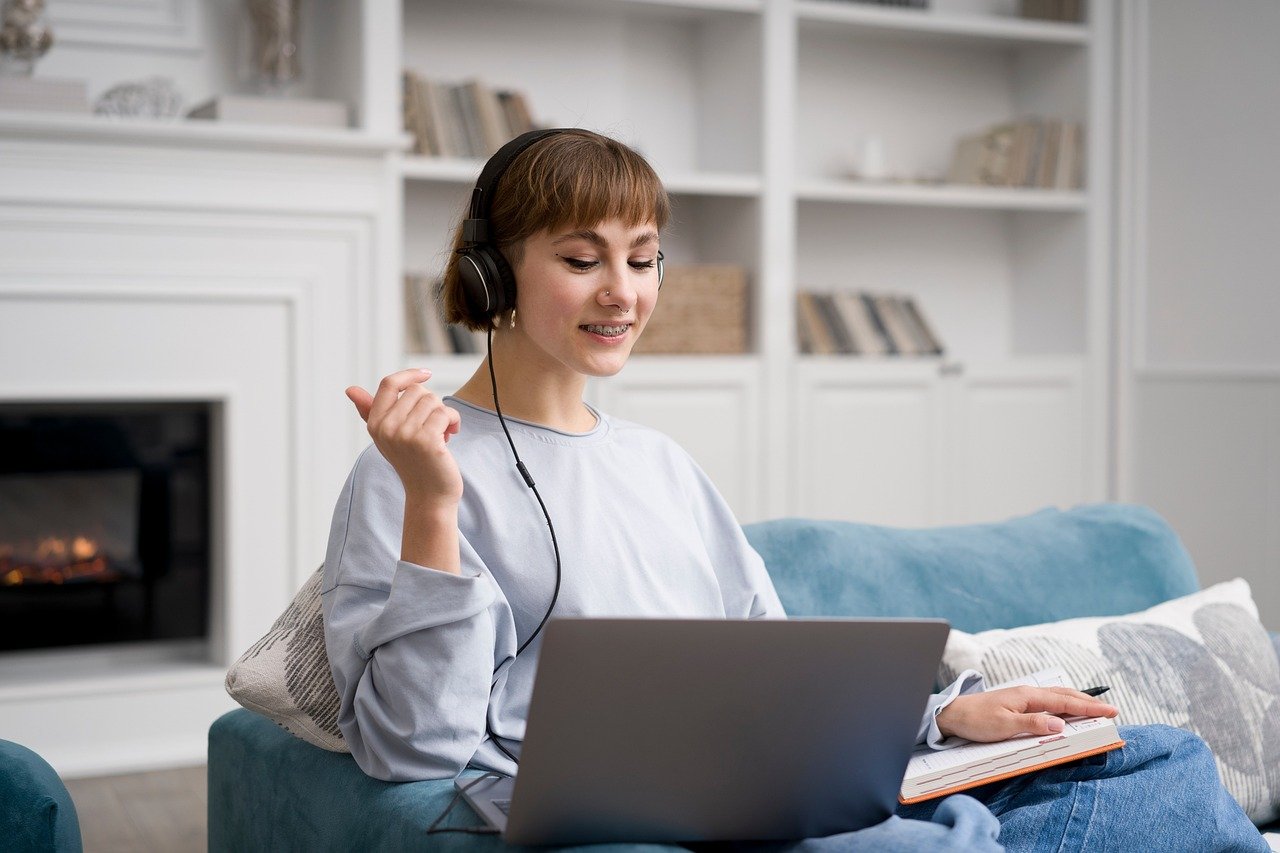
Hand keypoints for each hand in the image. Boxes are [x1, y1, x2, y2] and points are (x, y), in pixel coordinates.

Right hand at [346, 369, 462, 507]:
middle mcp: (386, 428)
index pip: (389, 384)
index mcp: (375, 424)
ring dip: (444, 415)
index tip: (427, 373)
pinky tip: (450, 437)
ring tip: (441, 435)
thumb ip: (371, 412)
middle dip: (431, 404)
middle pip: (417, 390)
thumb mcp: (389, 436)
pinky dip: (453, 422)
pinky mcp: (425, 440)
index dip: (409, 375)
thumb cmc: (413, 463)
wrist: (429, 496)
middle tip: (433, 426)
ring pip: (433, 400)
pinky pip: (445, 413)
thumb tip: (350, 389)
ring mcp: (404, 434)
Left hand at [935, 686, 1118, 741]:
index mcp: (1028, 696)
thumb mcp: (1004, 726)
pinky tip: (1065, 711)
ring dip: (1077, 702)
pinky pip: (1047, 703)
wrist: (952, 714)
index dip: (1090, 707)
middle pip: (1065, 695)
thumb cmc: (975, 720)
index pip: (1066, 702)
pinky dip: (1062, 705)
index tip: (1111, 711)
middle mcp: (1028, 694)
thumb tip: (1059, 725)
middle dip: (1089, 702)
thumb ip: (1032, 724)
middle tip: (1110, 710)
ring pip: (1057, 697)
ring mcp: (1022, 698)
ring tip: (1094, 709)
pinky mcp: (1017, 704)